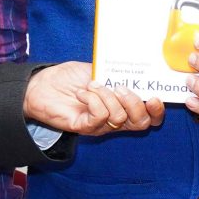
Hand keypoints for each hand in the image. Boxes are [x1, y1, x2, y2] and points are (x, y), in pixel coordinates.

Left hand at [24, 61, 164, 135]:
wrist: (41, 84)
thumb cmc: (68, 77)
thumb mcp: (99, 71)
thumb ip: (117, 74)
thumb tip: (135, 72)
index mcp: (123, 105)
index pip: (149, 117)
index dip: (157, 111)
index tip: (153, 96)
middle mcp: (115, 118)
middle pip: (141, 123)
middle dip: (135, 102)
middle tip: (120, 87)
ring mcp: (100, 125)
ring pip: (119, 117)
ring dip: (106, 95)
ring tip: (92, 85)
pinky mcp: (86, 127)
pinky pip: (100, 117)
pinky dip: (93, 100)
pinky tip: (82, 93)